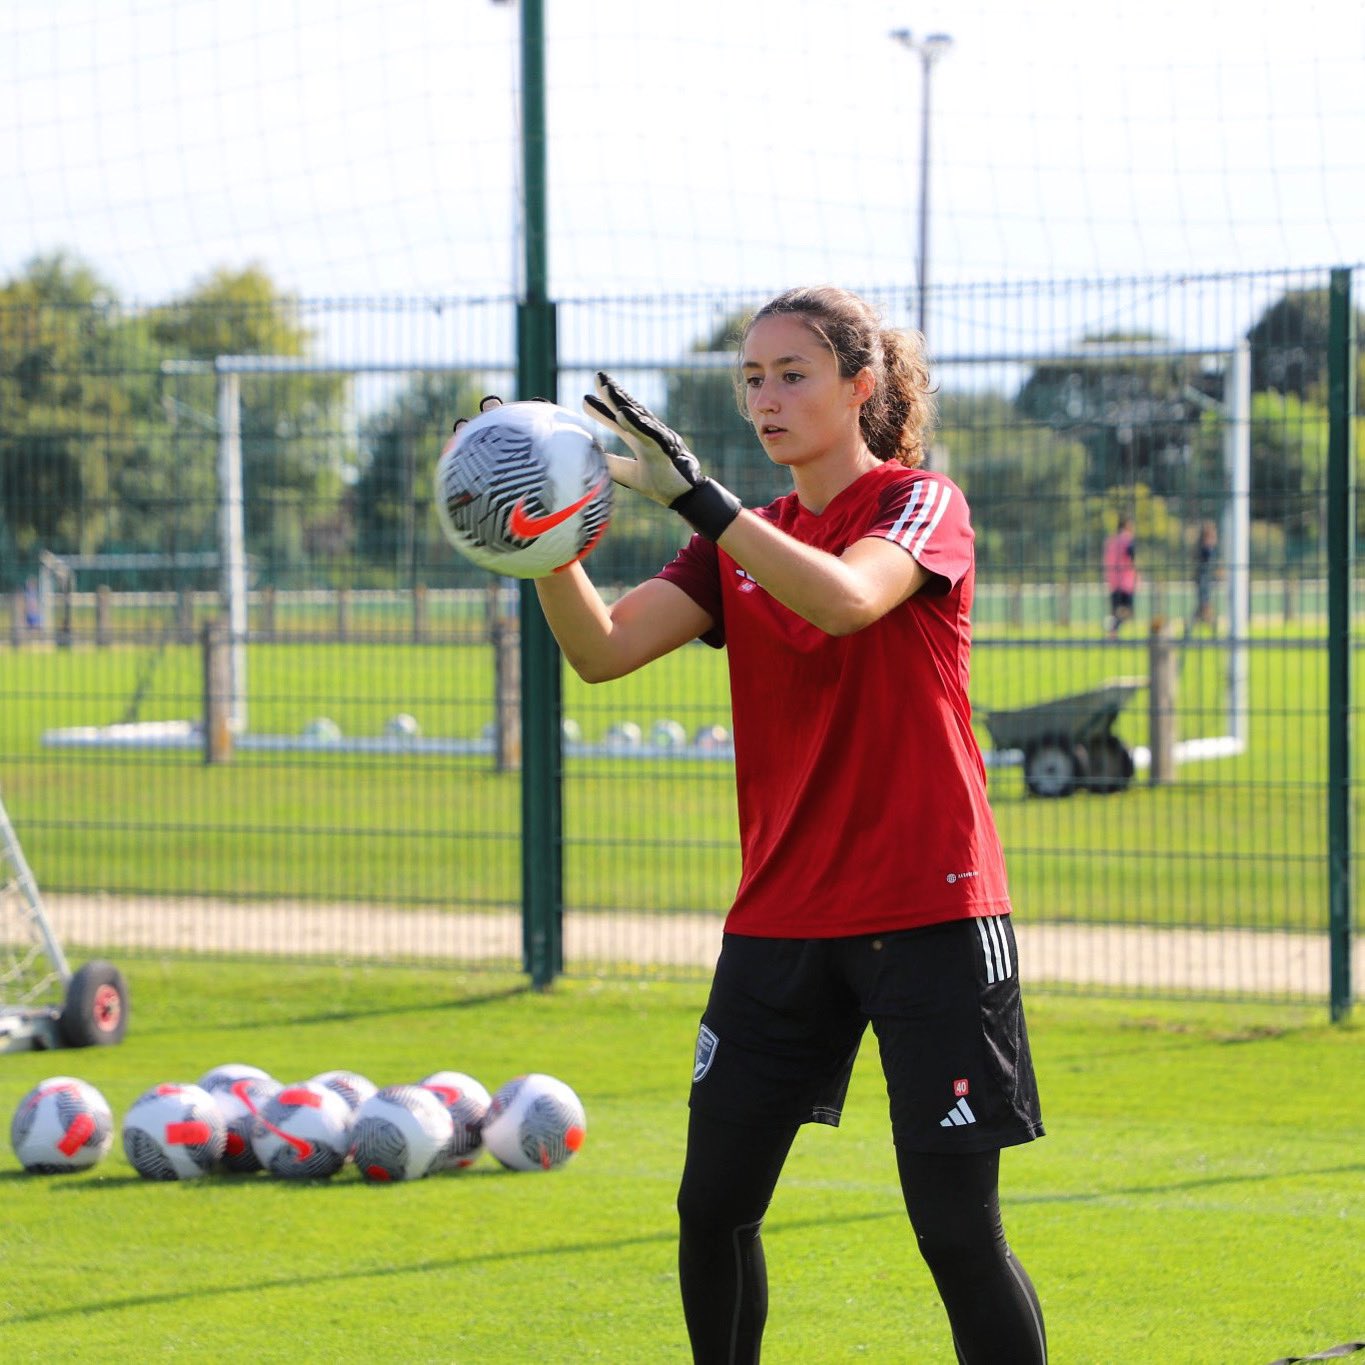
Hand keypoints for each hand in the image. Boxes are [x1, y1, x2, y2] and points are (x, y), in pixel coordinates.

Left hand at [583, 372, 740, 540]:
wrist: (688, 497)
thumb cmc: (662, 484)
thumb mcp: (629, 474)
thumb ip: (611, 463)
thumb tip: (586, 458)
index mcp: (641, 440)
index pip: (621, 420)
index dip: (606, 407)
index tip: (585, 398)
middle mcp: (651, 435)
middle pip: (630, 409)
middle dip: (613, 393)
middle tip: (597, 376)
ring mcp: (659, 441)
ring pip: (639, 417)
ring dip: (621, 401)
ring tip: (604, 386)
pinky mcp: (665, 451)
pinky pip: (649, 435)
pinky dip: (636, 424)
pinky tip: (622, 413)